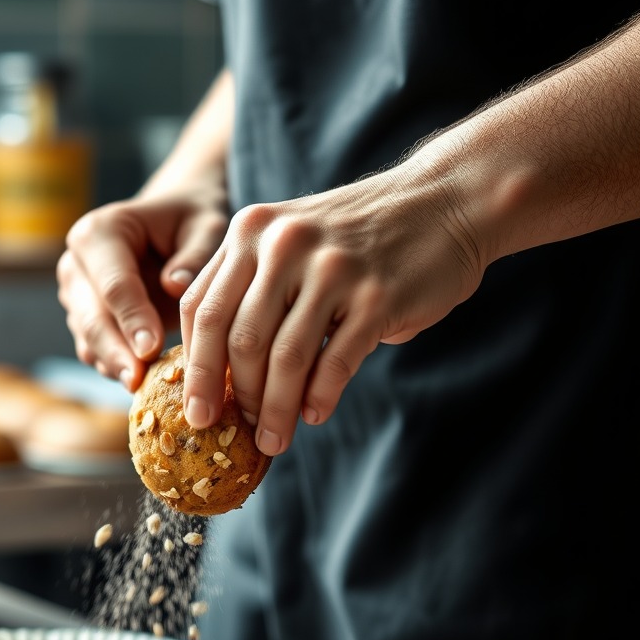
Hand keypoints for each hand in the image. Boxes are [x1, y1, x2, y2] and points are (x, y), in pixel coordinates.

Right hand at [57, 192, 228, 388]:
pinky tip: (143, 384)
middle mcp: (76, 265)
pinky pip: (96, 352)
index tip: (151, 348)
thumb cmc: (191, 221)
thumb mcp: (205, 225)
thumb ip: (195, 253)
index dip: (132, 318)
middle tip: (139, 382)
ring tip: (143, 390)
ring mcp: (76, 296)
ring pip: (89, 340)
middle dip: (116, 353)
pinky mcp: (84, 322)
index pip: (114, 283)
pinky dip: (117, 369)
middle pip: (92, 318)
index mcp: (99, 232)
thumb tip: (175, 286)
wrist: (173, 226)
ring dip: (115, 366)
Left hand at [179, 163, 486, 453]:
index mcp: (250, 231)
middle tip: (230, 433)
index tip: (195, 411)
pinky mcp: (377, 295)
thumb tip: (224, 378)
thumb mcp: (292, 242)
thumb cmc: (359, 237)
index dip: (194, 368)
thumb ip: (254, 291)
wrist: (445, 199)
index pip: (201, 309)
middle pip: (238, 338)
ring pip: (284, 357)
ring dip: (275, 410)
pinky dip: (320, 396)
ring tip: (273, 440)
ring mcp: (331, 269)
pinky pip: (336, 361)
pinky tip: (314, 415)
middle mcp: (283, 244)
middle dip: (233, 397)